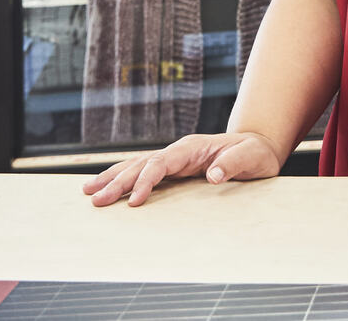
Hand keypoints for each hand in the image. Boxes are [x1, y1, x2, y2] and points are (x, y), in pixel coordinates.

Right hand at [82, 130, 281, 206]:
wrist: (258, 146)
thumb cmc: (255, 153)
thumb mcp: (252, 157)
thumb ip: (233, 164)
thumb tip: (212, 176)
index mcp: (192, 147)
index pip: (161, 163)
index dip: (146, 180)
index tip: (134, 201)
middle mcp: (178, 151)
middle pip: (142, 164)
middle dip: (117, 181)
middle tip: (94, 199)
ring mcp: (174, 158)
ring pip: (137, 166)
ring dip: (113, 178)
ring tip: (88, 191)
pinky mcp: (174, 168)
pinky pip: (144, 171)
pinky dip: (124, 178)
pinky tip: (108, 186)